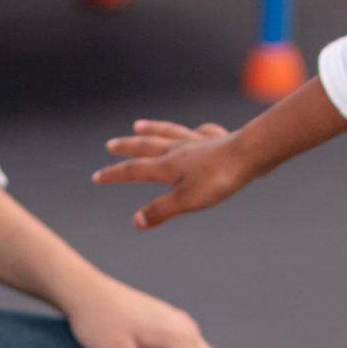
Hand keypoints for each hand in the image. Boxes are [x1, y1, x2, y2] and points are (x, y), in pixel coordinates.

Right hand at [92, 120, 255, 230]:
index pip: (133, 171)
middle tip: (111, 145)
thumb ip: (161, 210)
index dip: (114, 175)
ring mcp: (197, 142)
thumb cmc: (219, 179)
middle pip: (146, 146)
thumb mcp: (187, 201)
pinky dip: (193, 131)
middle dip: (126, 148)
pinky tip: (196, 131)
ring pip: (168, 133)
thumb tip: (135, 222)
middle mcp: (178, 150)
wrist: (250, 154)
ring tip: (138, 126)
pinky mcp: (216, 140)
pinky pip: (200, 132)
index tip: (97, 177)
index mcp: (167, 166)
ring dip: (151, 130)